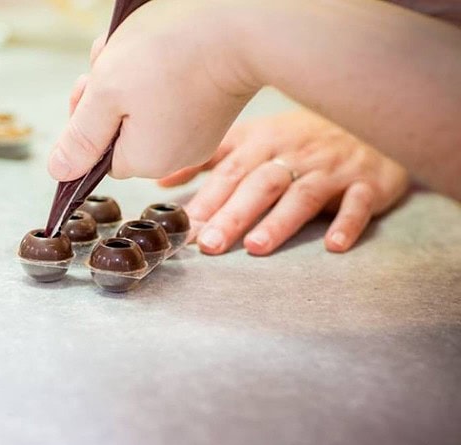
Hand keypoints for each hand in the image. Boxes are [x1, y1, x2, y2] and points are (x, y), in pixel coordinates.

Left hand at [48, 0, 257, 180]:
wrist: (242, 28)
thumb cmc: (171, 55)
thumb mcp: (106, 93)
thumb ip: (80, 137)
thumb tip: (60, 172)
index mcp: (146, 161)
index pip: (99, 154)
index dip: (87, 120)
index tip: (89, 85)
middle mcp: (176, 156)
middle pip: (121, 131)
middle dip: (107, 95)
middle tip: (108, 60)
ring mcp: (199, 134)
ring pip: (144, 112)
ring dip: (129, 81)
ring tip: (135, 50)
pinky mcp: (213, 111)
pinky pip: (171, 102)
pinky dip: (159, 79)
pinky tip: (161, 53)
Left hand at [158, 110, 408, 254]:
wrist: (371, 112)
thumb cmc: (303, 134)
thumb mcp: (253, 137)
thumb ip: (209, 160)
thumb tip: (160, 182)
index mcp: (263, 143)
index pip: (229, 173)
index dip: (206, 200)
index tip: (183, 227)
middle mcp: (294, 154)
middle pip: (259, 186)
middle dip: (233, 214)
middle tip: (208, 244)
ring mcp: (331, 169)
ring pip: (302, 195)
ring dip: (279, 222)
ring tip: (256, 247)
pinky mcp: (368, 182)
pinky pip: (358, 203)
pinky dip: (347, 223)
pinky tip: (334, 245)